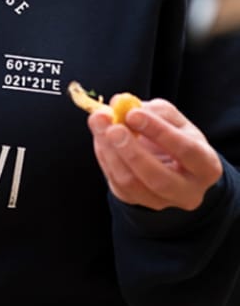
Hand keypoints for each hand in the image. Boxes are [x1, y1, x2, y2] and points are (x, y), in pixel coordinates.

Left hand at [88, 97, 222, 212]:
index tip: (132, 113)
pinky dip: (104, 157)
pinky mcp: (136, 201)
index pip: (186, 150)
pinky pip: (115, 182)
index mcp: (206, 166)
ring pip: (131, 183)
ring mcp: (161, 202)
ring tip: (99, 124)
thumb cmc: (173, 135)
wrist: (169, 162)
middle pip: (158, 178)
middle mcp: (188, 191)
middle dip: (132, 152)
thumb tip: (119, 104)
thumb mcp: (171, 118)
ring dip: (110, 152)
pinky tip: (101, 137)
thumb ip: (150, 110)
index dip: (158, 131)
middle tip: (113, 128)